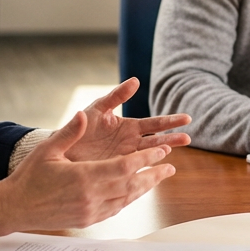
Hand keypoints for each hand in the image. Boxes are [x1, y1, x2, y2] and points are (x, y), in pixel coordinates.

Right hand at [0, 112, 176, 234]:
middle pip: (132, 185)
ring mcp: (90, 211)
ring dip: (144, 189)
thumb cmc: (30, 176)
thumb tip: (84, 113)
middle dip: (153, 175)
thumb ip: (70, 132)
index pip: (125, 167)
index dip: (146, 160)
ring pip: (127, 200)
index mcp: (84, 176)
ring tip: (158, 179)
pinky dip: (129, 200)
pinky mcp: (87, 221)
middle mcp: (91, 196)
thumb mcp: (48, 149)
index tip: (162, 153)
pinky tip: (135, 193)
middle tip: (170, 167)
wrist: (15, 207)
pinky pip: (115, 210)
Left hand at [60, 78, 190, 161]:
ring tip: (176, 152)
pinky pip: (134, 169)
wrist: (61, 148)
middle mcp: (129, 142)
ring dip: (163, 152)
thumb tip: (136, 80)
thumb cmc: (79, 126)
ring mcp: (124, 157)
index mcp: (127, 126)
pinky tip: (158, 170)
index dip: (170, 121)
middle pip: (156, 140)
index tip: (186, 119)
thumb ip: (116, 96)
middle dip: (172, 138)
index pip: (154, 124)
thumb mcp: (98, 108)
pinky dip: (146, 168)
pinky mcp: (115, 169)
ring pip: (148, 154)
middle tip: (187, 138)